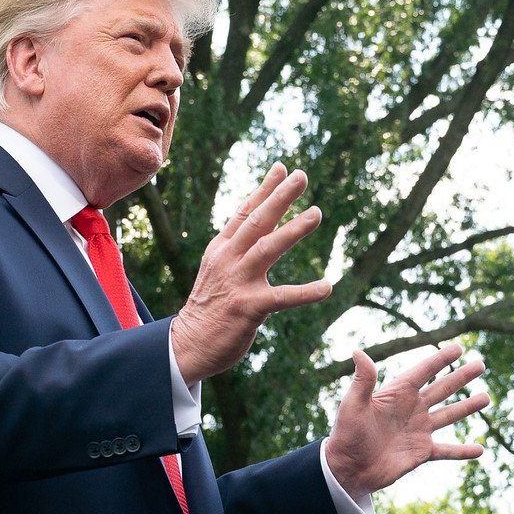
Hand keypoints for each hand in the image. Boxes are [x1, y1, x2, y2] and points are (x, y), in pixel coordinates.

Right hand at [170, 165, 329, 383]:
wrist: (187, 345)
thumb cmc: (210, 307)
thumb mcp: (219, 270)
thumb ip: (239, 248)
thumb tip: (264, 224)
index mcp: (221, 250)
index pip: (245, 213)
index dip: (265, 190)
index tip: (282, 168)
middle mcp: (228, 260)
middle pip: (257, 222)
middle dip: (279, 197)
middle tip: (301, 176)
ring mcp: (237, 283)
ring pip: (267, 249)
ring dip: (293, 230)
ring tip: (316, 213)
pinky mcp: (248, 308)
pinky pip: (282, 297)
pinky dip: (306, 292)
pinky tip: (326, 286)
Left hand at [323, 343, 489, 495]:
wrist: (348, 469)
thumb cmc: (346, 434)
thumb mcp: (353, 405)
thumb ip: (362, 380)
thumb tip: (358, 352)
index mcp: (397, 394)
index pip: (423, 372)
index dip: (440, 360)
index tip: (458, 348)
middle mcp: (411, 409)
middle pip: (442, 389)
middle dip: (461, 377)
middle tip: (480, 365)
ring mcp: (418, 431)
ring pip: (449, 415)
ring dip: (467, 407)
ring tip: (486, 397)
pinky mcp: (421, 452)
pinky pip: (447, 450)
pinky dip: (463, 451)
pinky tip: (480, 450)